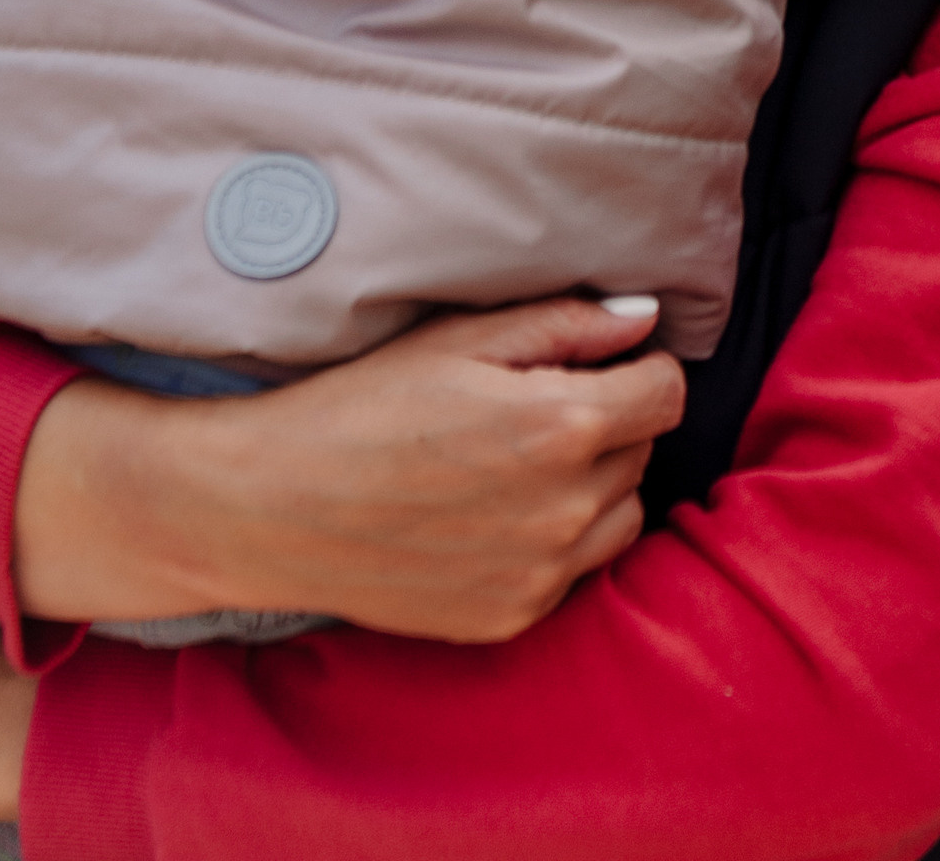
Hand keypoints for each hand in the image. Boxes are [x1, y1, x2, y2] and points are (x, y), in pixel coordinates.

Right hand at [16, 298, 683, 645]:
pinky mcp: (511, 618)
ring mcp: (541, 573)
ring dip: (593, 484)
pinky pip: (574, 569)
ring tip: (516, 461)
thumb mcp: (461, 338)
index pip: (666, 390)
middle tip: (530, 406)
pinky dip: (555, 540)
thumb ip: (566, 323)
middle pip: (643, 449)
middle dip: (607, 420)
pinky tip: (491, 513)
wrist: (273, 507)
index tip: (597, 362)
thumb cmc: (364, 404)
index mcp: (561, 426)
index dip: (638, 366)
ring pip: (622, 514)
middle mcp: (565, 508)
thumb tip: (647, 320)